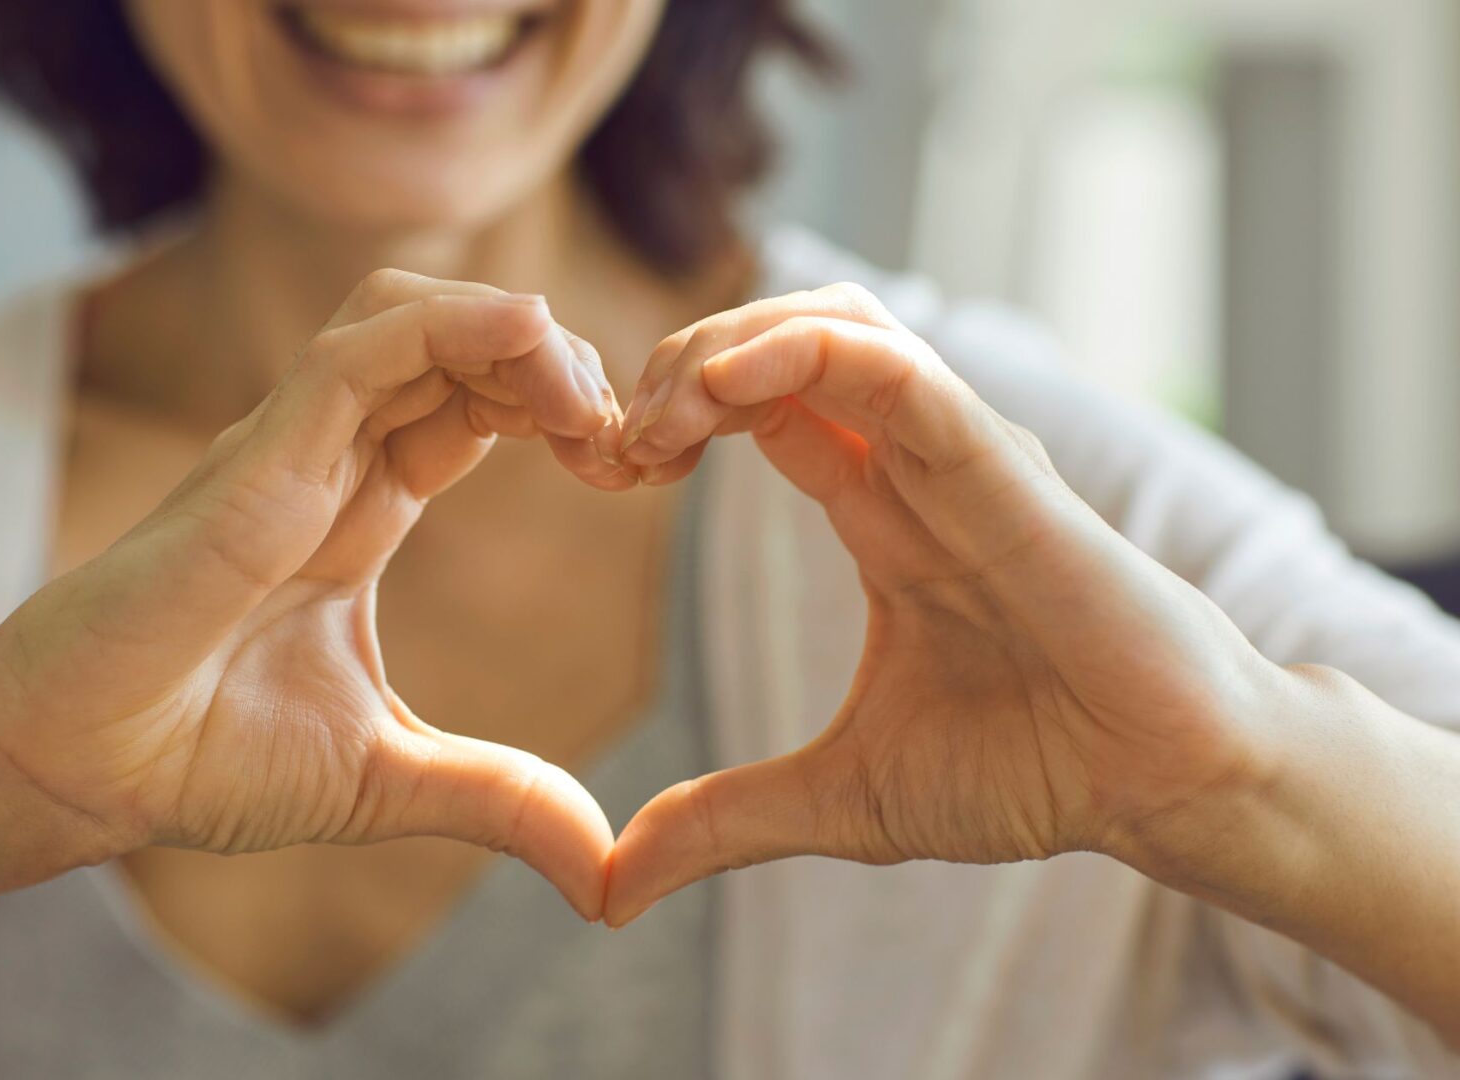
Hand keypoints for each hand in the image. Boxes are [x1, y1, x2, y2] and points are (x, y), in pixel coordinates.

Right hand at [0, 270, 628, 917]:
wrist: (75, 770)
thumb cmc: (196, 758)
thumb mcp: (387, 780)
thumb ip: (498, 799)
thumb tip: (605, 873)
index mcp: (360, 511)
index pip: (476, 406)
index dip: (561, 411)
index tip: (634, 469)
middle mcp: (330, 460)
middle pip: (459, 343)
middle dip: (559, 364)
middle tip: (629, 439)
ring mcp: (290, 448)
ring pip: (410, 316)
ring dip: (514, 332)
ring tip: (586, 401)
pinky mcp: (256, 457)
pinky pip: (360, 349)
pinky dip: (451, 325)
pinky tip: (529, 340)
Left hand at [604, 284, 1284, 923]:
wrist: (1162, 790)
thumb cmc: (1034, 772)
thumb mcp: (840, 799)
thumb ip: (722, 823)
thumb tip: (609, 892)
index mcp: (878, 513)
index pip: (758, 405)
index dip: (669, 416)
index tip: (604, 470)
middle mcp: (914, 466)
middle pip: (781, 340)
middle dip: (678, 362)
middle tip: (612, 441)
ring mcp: (959, 455)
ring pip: (835, 325)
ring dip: (725, 344)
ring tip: (658, 415)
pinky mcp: (1002, 469)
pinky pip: (898, 372)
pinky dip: (802, 354)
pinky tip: (721, 387)